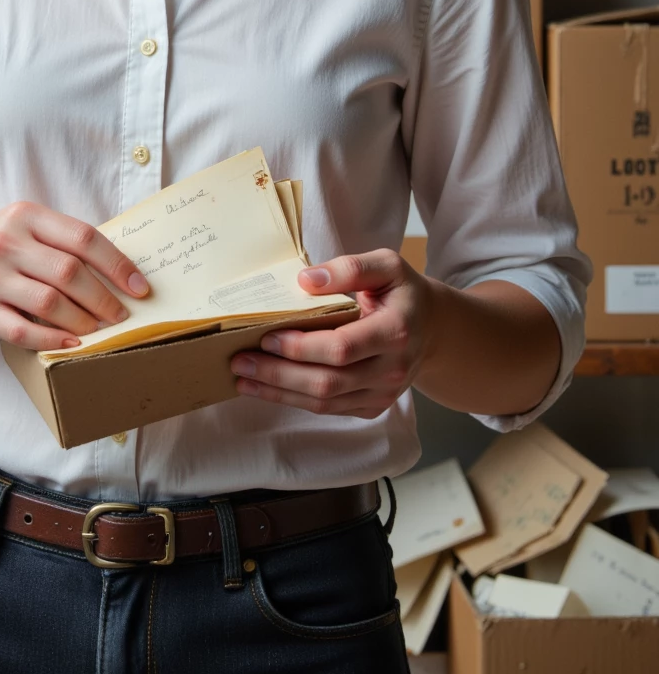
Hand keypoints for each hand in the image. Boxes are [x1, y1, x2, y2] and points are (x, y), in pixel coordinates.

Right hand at [0, 202, 149, 351]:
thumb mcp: (22, 228)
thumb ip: (61, 240)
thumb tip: (120, 268)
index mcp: (24, 216)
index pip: (83, 238)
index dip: (117, 264)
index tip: (140, 286)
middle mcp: (5, 244)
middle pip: (70, 272)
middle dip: (104, 298)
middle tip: (122, 315)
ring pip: (50, 303)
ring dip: (83, 321)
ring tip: (99, 330)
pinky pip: (23, 330)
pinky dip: (53, 339)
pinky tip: (71, 343)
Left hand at [229, 250, 436, 419]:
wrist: (433, 329)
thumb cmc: (402, 293)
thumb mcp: (387, 265)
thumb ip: (349, 268)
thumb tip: (305, 280)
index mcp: (396, 331)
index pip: (342, 347)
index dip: (301, 346)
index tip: (267, 336)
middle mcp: (391, 369)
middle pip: (327, 381)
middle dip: (278, 374)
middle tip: (240, 360)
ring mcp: (383, 394)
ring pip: (324, 401)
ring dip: (279, 392)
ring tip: (243, 377)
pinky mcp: (372, 406)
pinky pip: (329, 409)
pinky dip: (294, 400)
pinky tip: (267, 388)